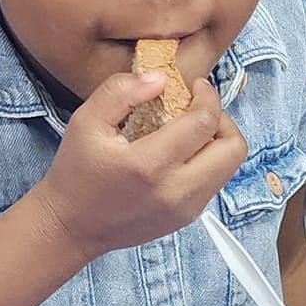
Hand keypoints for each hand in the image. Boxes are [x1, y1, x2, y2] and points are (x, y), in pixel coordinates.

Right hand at [33, 70, 247, 265]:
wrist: (72, 226)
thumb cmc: (76, 173)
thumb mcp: (86, 121)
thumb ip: (121, 91)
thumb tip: (160, 79)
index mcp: (149, 165)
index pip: (204, 123)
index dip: (208, 96)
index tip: (198, 86)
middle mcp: (175, 191)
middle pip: (233, 148)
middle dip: (222, 120)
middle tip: (198, 110)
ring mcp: (185, 209)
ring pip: (230, 167)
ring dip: (218, 142)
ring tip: (190, 131)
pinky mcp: (187, 218)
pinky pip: (215, 182)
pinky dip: (208, 162)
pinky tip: (181, 154)